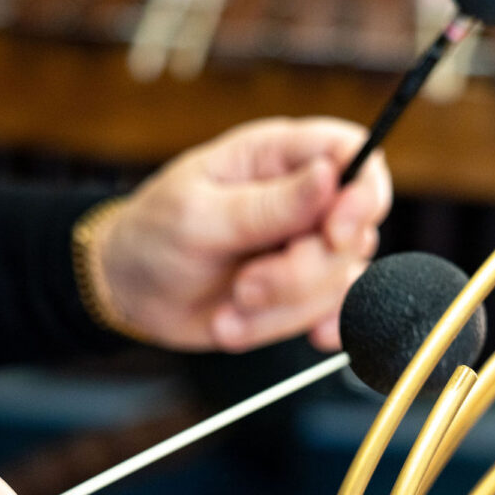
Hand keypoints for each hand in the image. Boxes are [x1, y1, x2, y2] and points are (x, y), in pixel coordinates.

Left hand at [83, 116, 391, 351]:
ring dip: (284, 310)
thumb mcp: (198, 217)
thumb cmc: (154, 236)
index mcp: (278, 157)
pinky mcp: (303, 292)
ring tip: (230, 312)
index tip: (333, 234)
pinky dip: (318, 328)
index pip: (356, 156)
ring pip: (340, 281)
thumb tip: (330, 175)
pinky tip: (303, 337)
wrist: (133, 292)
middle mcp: (304, 199)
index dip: (362, 196)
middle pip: (353, 233)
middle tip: (244, 288)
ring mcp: (306, 248)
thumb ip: (267, 204)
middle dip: (300, 274)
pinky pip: (337, 312)